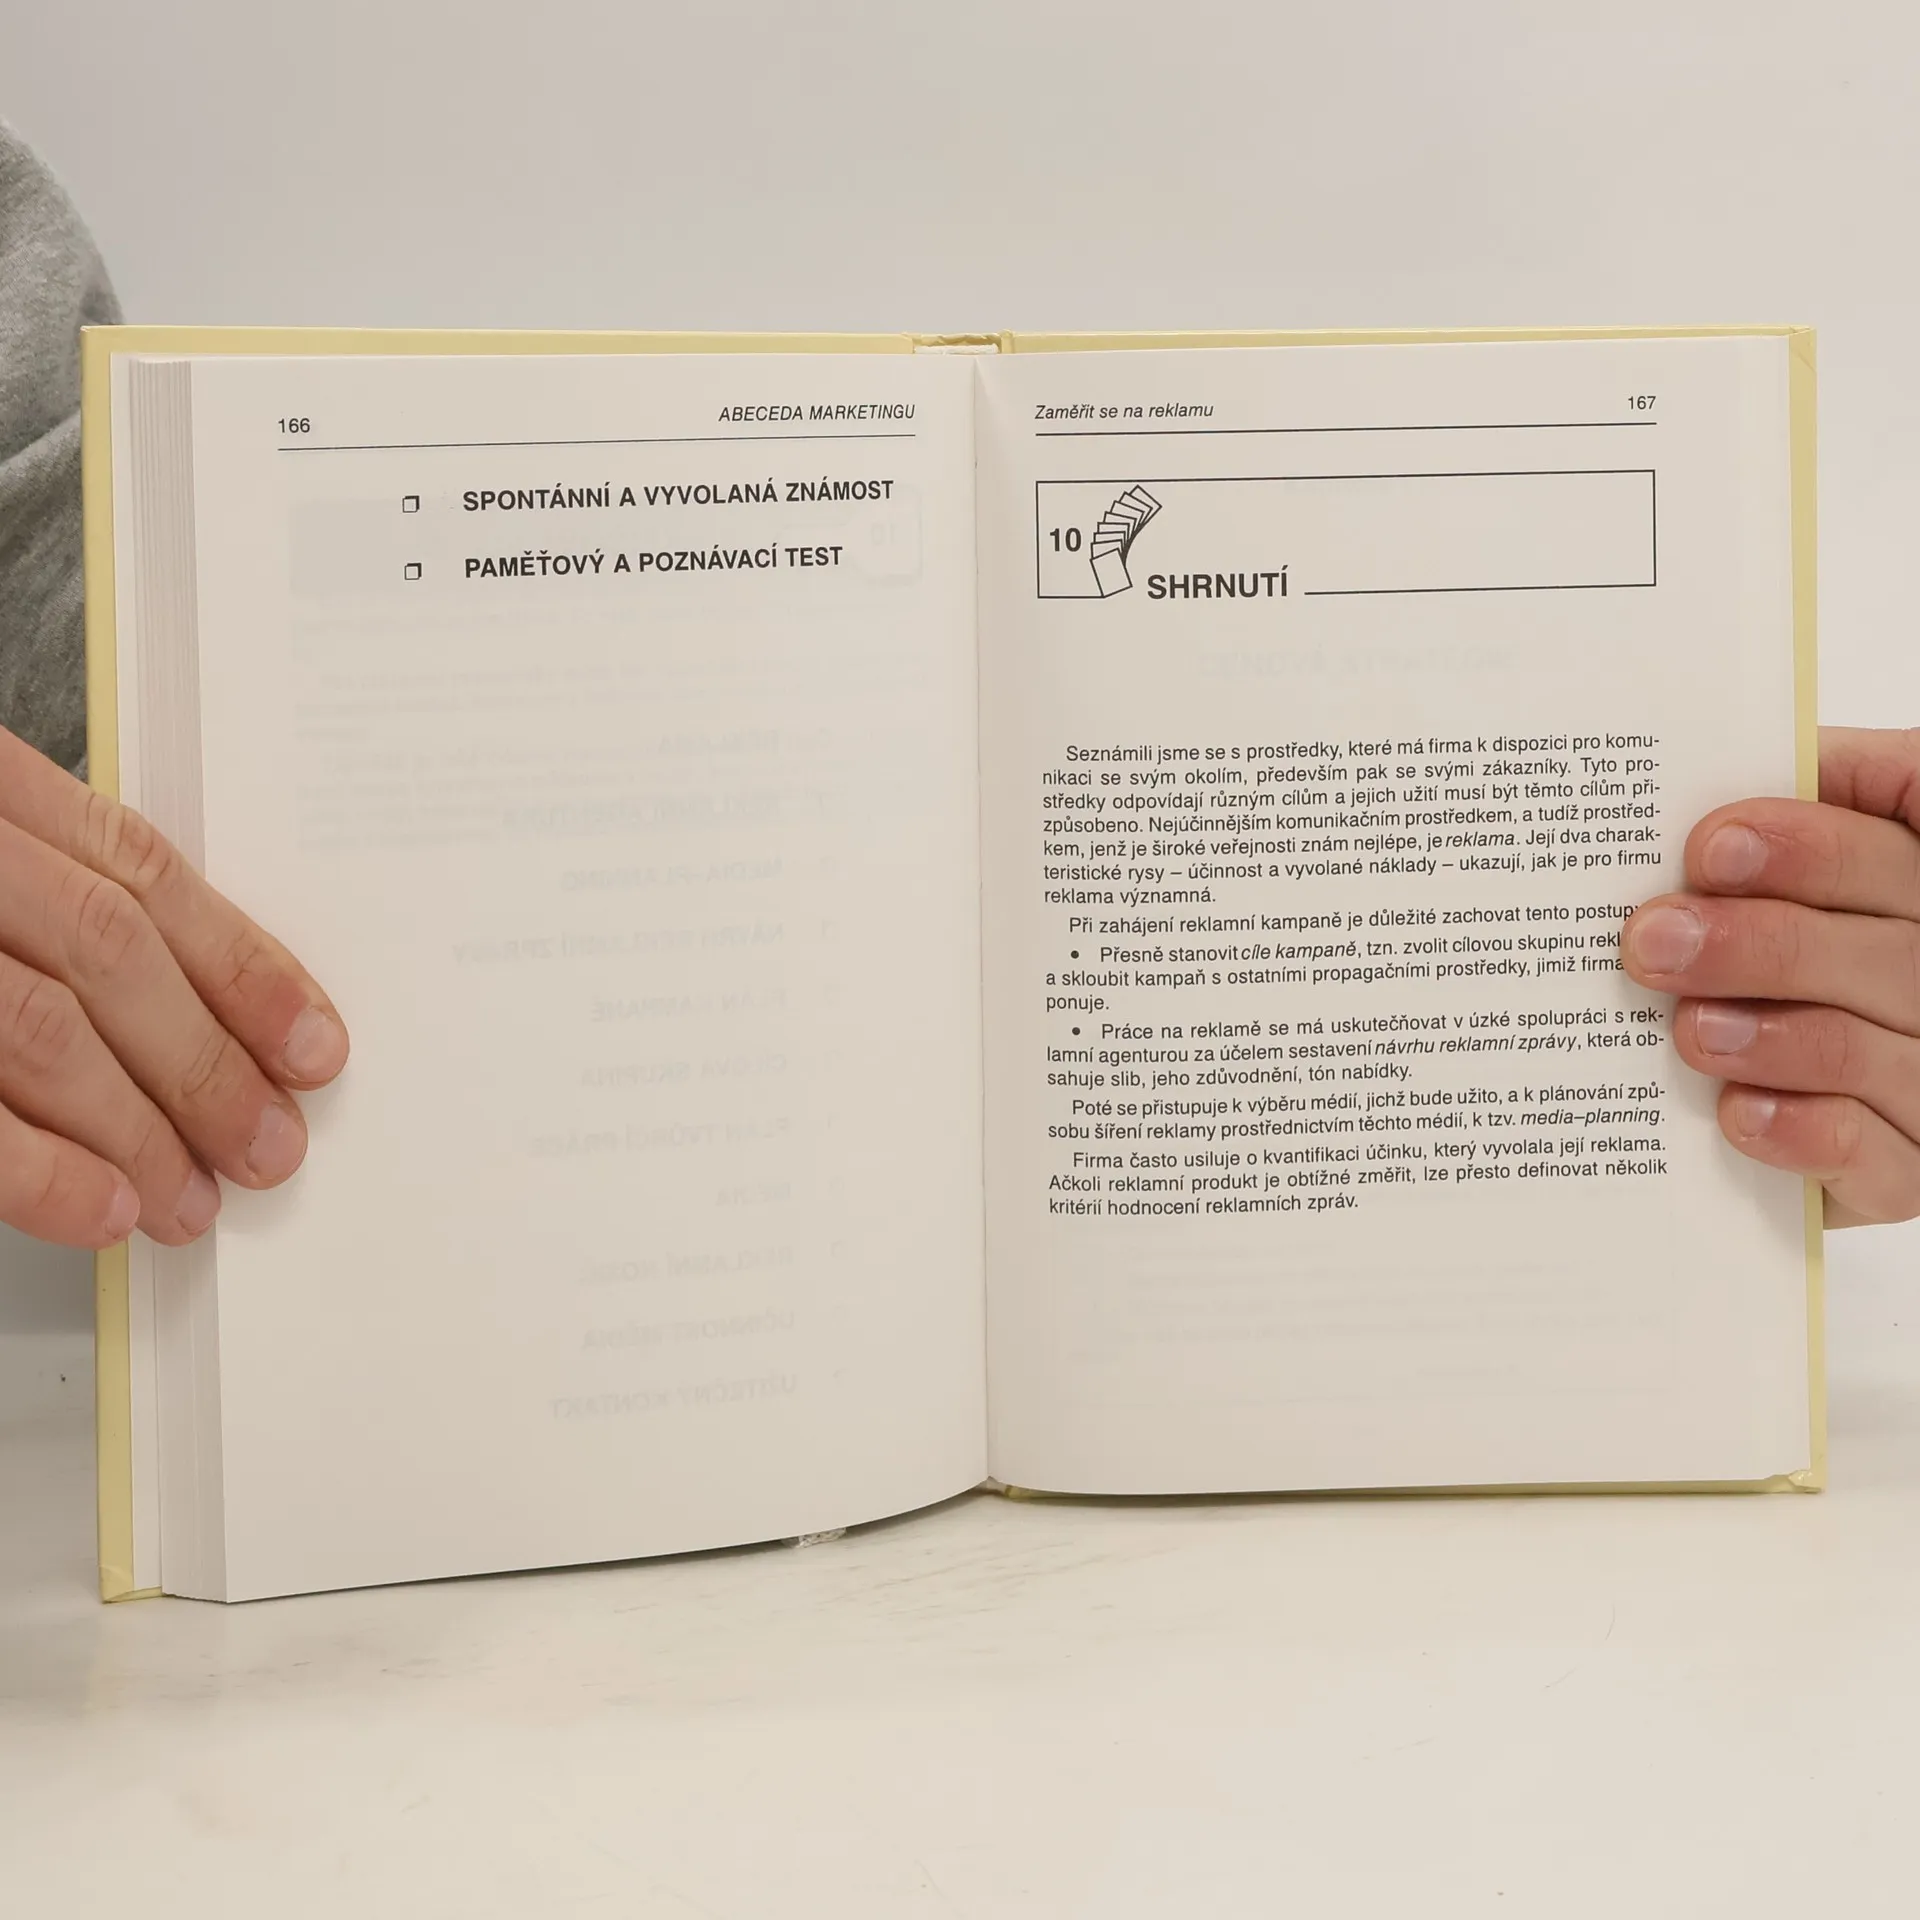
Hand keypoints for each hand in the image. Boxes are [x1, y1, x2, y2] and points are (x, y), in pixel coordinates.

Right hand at [0, 728, 347, 1249]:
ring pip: (44, 1031)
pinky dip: (41, 1170)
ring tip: (195, 1201)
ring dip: (139, 1131)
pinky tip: (106, 1212)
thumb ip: (60, 892)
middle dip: (208, 1063)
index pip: (141, 874)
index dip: (243, 966)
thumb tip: (198, 1007)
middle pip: (110, 954)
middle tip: (274, 1150)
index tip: (319, 1047)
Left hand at [1622, 727, 1919, 1226]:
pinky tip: (1735, 1112)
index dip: (1811, 844)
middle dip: (1757, 941)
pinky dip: (1799, 1130)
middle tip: (1653, 939)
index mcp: (1918, 885)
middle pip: (1883, 949)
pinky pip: (1871, 1156)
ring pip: (1862, 1047)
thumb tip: (1720, 774)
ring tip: (1685, 1028)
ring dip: (1766, 1036)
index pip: (1898, 847)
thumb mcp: (1784, 875)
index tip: (1710, 846)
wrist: (1806, 1108)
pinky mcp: (1911, 1172)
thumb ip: (1787, 821)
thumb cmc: (1782, 964)